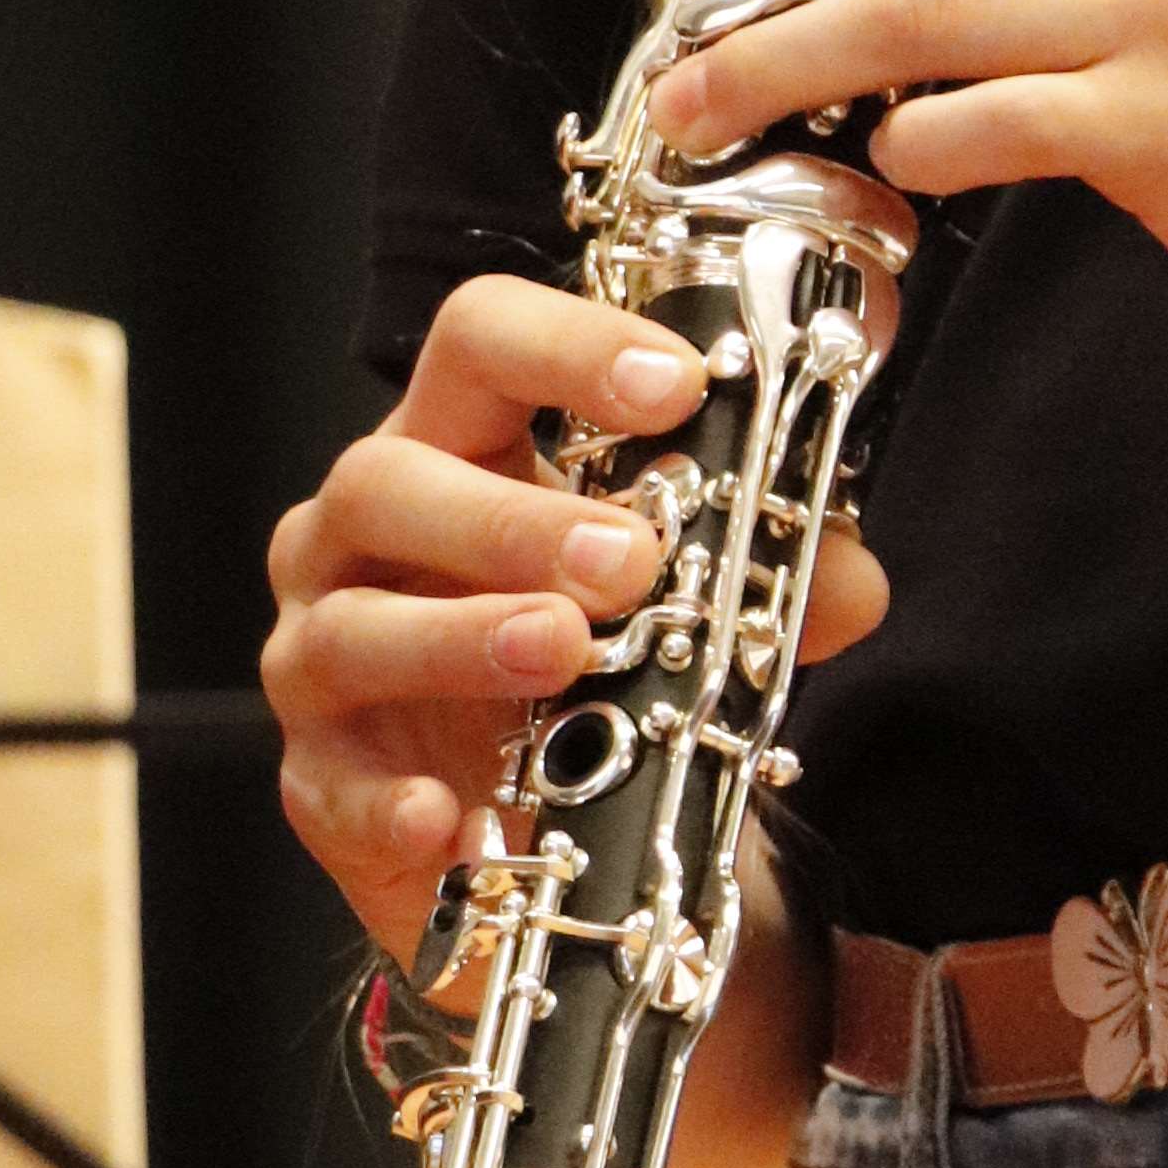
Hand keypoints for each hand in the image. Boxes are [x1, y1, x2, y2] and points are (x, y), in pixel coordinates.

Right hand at [262, 275, 888, 961]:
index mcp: (457, 447)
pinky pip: (330, 786)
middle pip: (390, 476)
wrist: (531, 826)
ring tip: (560, 651)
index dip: (568, 347)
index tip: (677, 386)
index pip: (481, 341)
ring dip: (460, 636)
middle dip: (514, 518)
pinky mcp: (318, 780)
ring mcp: (322, 653)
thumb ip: (765, 575)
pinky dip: (391, 804)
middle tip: (631, 560)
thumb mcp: (684, 599)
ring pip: (352, 626)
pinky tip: (450, 819)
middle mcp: (365, 535)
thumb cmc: (590, 664)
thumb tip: (849, 586)